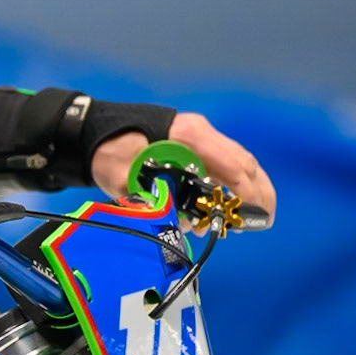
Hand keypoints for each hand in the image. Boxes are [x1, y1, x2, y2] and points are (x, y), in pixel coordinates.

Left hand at [91, 112, 276, 225]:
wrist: (92, 132)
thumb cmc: (108, 151)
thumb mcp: (124, 176)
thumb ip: (151, 197)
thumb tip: (179, 221)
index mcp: (188, 135)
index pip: (231, 163)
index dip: (246, 191)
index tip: (252, 216)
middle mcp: (199, 134)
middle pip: (243, 162)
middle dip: (257, 193)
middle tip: (263, 221)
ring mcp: (198, 139)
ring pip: (237, 164)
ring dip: (245, 192)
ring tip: (246, 221)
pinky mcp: (193, 148)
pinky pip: (222, 166)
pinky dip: (229, 187)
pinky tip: (224, 210)